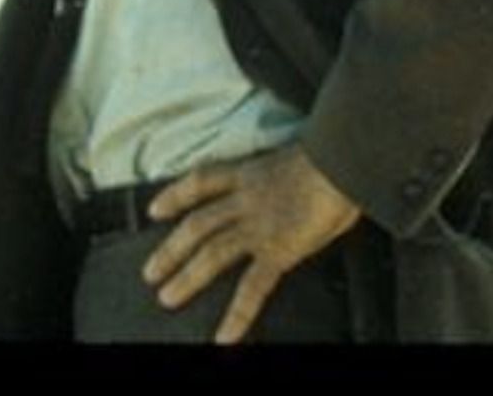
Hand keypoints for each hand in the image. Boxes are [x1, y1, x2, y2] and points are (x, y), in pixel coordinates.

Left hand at [140, 143, 361, 343]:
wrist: (343, 160)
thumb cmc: (332, 158)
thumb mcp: (296, 160)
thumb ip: (282, 181)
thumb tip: (290, 193)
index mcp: (249, 173)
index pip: (200, 182)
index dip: (174, 195)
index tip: (154, 209)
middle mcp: (246, 200)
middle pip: (197, 225)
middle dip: (170, 250)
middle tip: (149, 273)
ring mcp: (259, 226)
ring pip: (212, 254)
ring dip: (187, 278)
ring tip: (167, 298)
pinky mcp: (279, 250)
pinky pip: (252, 286)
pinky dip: (237, 313)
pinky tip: (225, 335)